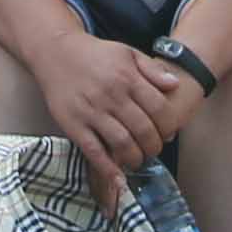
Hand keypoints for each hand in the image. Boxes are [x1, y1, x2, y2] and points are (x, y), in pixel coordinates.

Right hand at [38, 36, 196, 196]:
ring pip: (122, 143)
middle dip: (154, 145)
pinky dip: (108, 169)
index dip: (169, 126)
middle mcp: (112, 96)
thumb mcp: (128, 53)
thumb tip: (175, 85)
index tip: (168, 133)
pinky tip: (119, 179)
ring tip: (137, 159)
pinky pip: (94, 151)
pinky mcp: (73, 125)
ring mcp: (92, 112)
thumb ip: (152, 69)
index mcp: (128, 78)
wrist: (56, 53)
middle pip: (144, 130)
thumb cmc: (95, 54)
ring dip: (136, 158)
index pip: (159, 109)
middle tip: (153, 149)